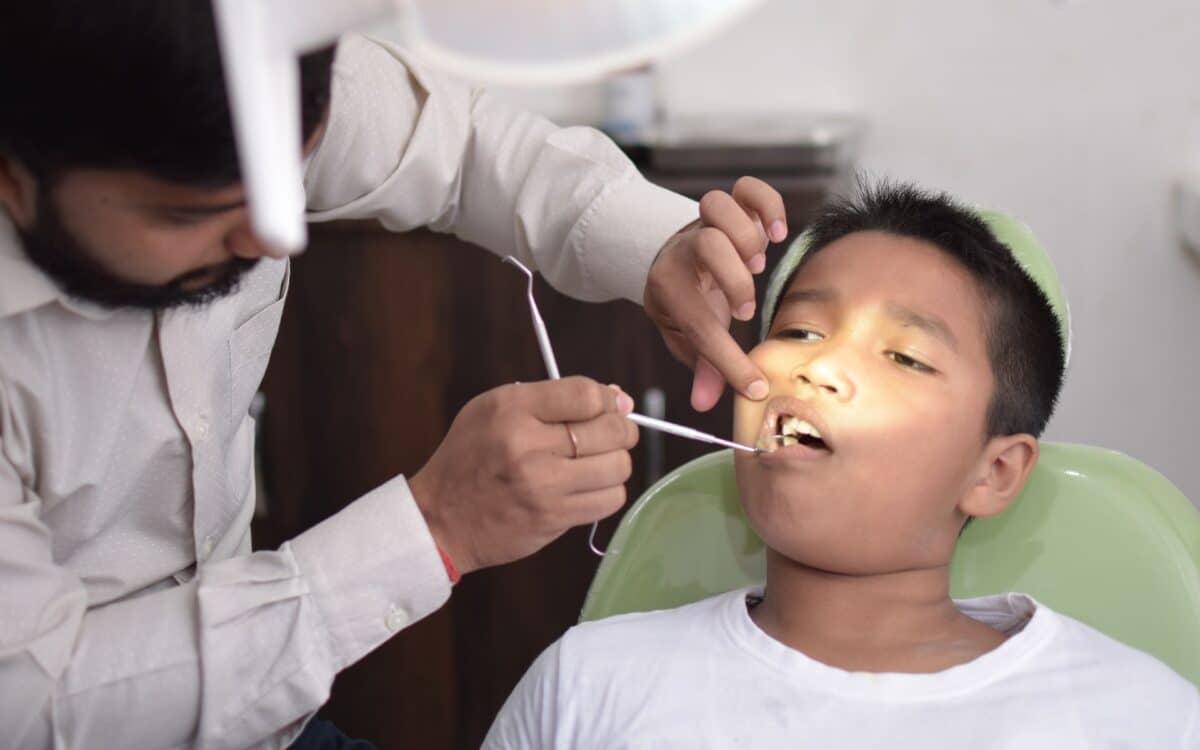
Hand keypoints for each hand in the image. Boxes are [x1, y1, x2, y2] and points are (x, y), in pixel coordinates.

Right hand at [408, 377, 638, 575]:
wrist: (440, 518)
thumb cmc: (469, 458)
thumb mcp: (495, 409)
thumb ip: (553, 398)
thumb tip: (617, 397)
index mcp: (512, 409)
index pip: (585, 393)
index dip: (608, 398)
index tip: (610, 405)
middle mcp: (527, 445)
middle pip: (610, 430)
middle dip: (621, 429)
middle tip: (612, 434)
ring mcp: (542, 485)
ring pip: (617, 467)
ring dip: (615, 463)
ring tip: (597, 463)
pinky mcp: (553, 518)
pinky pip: (609, 500)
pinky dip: (607, 492)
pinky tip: (589, 487)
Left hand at [643, 176, 787, 411]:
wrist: (669, 256)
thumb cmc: (685, 301)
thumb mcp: (685, 336)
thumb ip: (701, 368)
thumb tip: (706, 405)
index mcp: (669, 288)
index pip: (699, 324)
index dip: (729, 361)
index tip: (754, 384)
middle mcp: (685, 250)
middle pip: (709, 245)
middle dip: (735, 280)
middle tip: (743, 309)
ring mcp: (707, 223)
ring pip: (719, 206)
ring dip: (747, 238)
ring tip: (756, 265)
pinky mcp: (731, 205)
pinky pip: (747, 187)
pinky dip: (767, 205)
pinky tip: (776, 233)